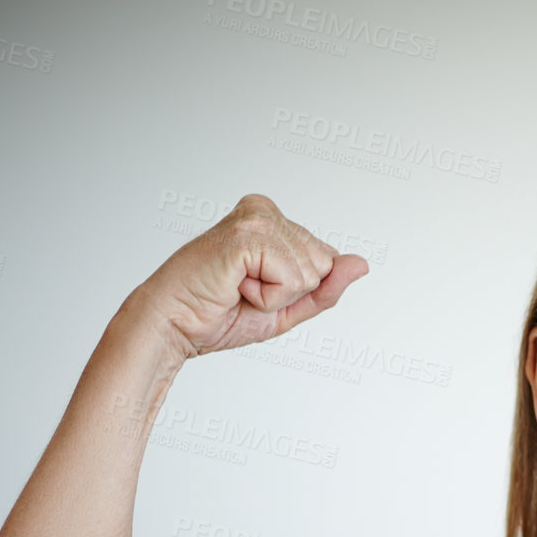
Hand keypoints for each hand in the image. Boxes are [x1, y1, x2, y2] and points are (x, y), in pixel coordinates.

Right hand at [130, 193, 368, 359]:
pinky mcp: (249, 235)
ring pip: (311, 273)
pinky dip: (267, 298)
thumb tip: (362, 264)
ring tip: (236, 287)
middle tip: (243, 291)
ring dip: (275, 296)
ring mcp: (256, 218)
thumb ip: (326, 288)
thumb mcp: (287, 307)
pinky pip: (293, 280)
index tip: (254, 288)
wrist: (174, 326)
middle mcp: (264, 210)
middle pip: (323, 265)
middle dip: (289, 293)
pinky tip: (234, 286)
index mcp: (272, 219)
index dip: (296, 291)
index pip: (325, 260)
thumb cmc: (218, 314)